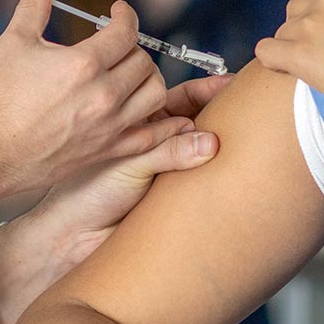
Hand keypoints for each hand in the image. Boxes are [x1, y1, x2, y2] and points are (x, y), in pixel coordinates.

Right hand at [0, 0, 181, 227]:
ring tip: (133, 74)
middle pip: (142, 62)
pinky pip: (151, 137)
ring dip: (149, 78)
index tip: (119, 11)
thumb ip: (33, 7)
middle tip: (119, 44)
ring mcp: (109, 126)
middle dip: (133, 47)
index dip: (125, 15)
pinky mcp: (107, 150)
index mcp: (83, 64)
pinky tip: (167, 116)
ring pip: (155, 94)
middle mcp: (104, 95)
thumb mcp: (13, 43)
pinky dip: (164, 125)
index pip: (125, 32)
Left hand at [24, 73, 231, 259]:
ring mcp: (171, 169)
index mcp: (143, 124)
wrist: (74, 237)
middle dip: (223, 116)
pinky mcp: (178, 197)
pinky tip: (230, 177)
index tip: (232, 85)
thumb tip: (207, 141)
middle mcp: (160, 144)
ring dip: (222, 149)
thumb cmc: (85, 193)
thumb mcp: (128, 164)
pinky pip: (205, 184)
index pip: (183, 99)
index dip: (208, 91)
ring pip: (205, 153)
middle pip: (201, 122)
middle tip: (249, 112)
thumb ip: (167, 150)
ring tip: (245, 143)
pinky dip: (218, 179)